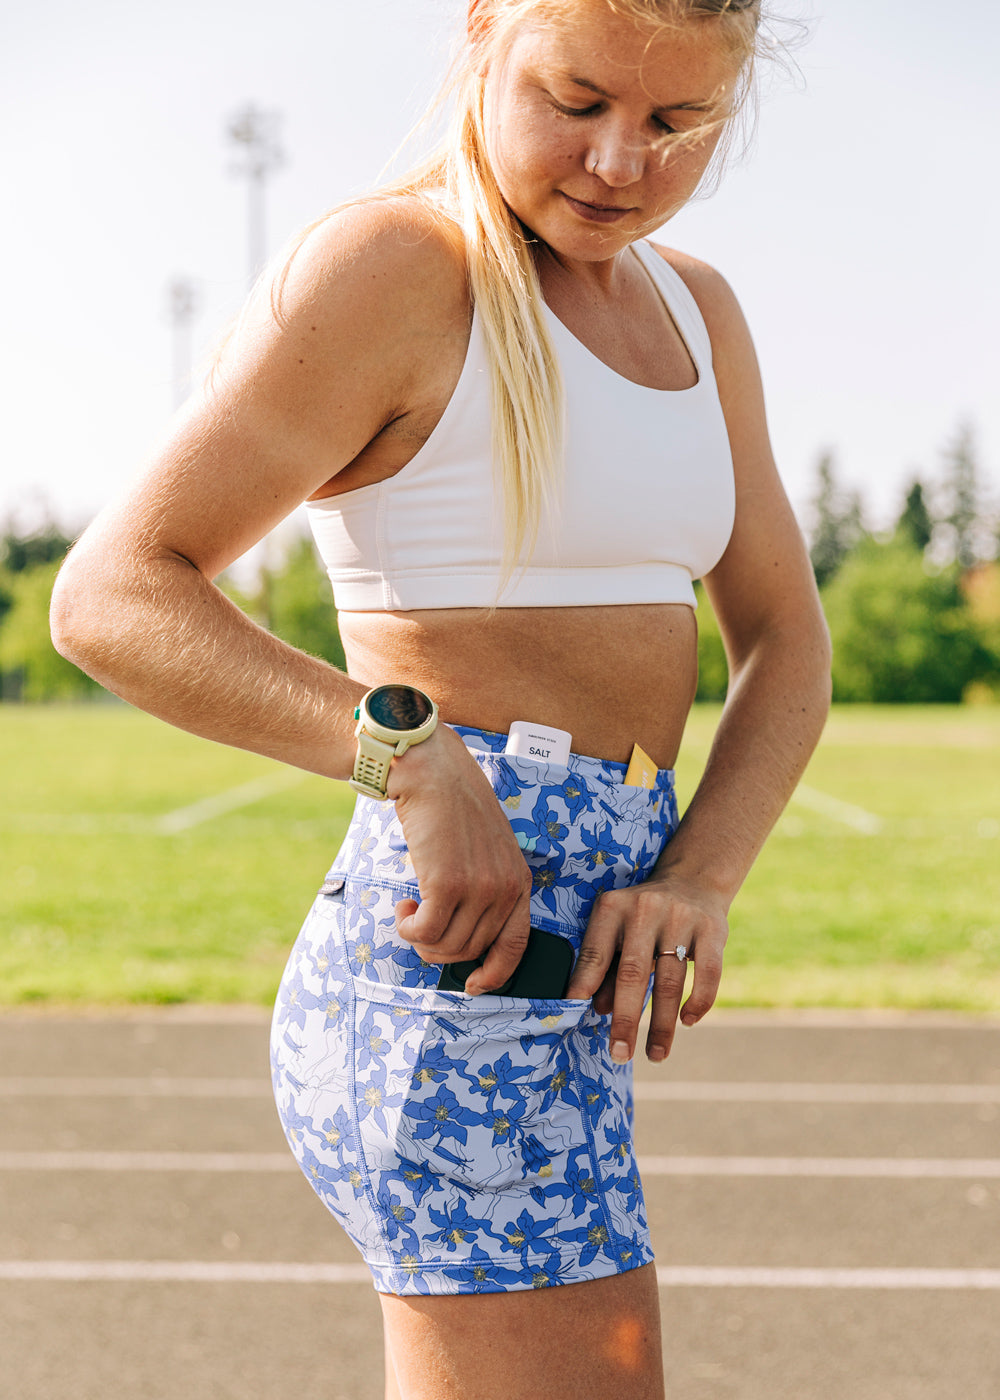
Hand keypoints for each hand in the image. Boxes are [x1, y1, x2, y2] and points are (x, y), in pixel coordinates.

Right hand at [386, 726, 532, 992]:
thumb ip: (484, 888)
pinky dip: (407, 928)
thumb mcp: (486, 850)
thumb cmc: (453, 808)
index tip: (474, 985)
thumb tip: (460, 934)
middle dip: (439, 948)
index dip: (495, 973)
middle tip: (418, 926)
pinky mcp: (447, 884)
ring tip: (409, 912)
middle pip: (470, 950)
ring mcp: (479, 888)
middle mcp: (505, 889)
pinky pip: (424, 932)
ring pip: (445, 946)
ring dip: (419, 938)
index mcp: (519, 881)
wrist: (432, 773)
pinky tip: (403, 907)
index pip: (516, 945)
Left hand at [565, 874, 727, 1061]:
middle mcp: (645, 909)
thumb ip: (606, 966)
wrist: (692, 880)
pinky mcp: (713, 929)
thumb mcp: (618, 930)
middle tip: (620, 1053)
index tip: (576, 1011)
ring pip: (670, 980)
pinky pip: (708, 973)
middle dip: (625, 1018)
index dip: (584, 981)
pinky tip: (688, 1022)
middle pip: (632, 972)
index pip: (596, 950)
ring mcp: (681, 918)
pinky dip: (699, 1002)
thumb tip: (597, 1008)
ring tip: (656, 1055)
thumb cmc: (644, 916)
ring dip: (663, 1024)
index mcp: (613, 907)